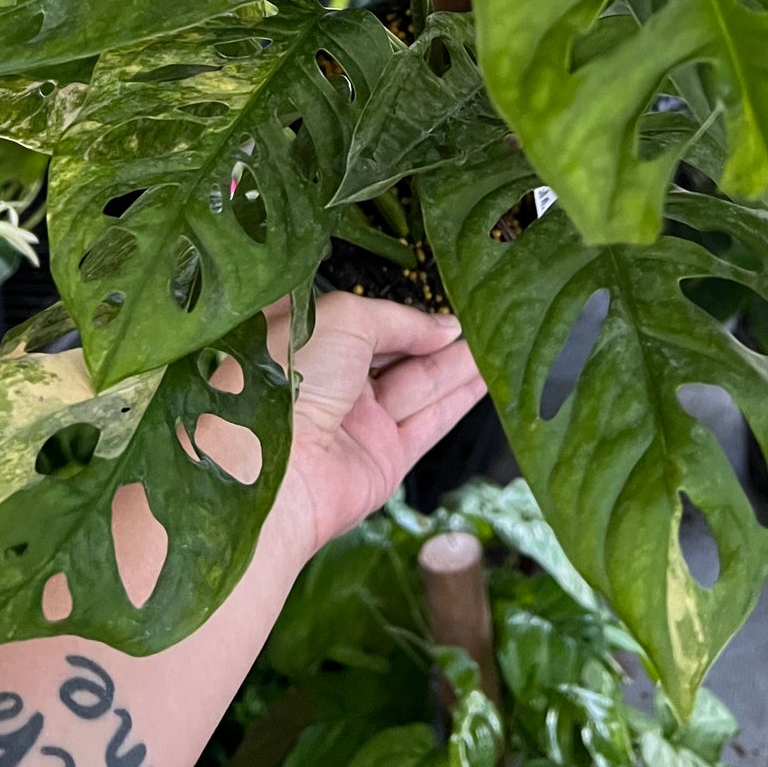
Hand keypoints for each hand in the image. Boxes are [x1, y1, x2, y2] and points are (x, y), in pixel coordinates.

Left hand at [265, 292, 485, 564]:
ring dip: (458, 363)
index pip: (361, 316)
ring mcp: (355, 422)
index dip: (399, 308)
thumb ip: (399, 319)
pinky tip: (487, 378)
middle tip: (481, 316)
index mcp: (303, 339)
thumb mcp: (342, 319)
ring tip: (498, 341)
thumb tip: (441, 327)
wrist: (269, 472)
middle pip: (395, 351)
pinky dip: (459, 400)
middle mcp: (328, 379)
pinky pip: (428, 423)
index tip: (440, 294)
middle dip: (435, 335)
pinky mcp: (382, 460)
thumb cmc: (284, 381)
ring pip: (419, 385)